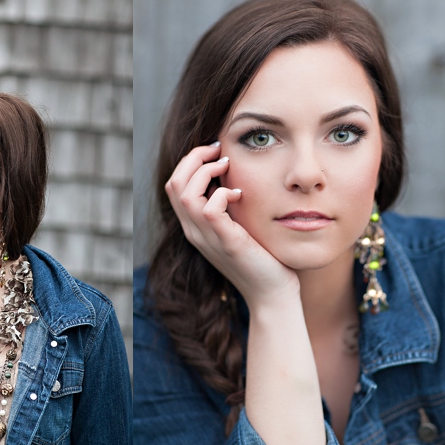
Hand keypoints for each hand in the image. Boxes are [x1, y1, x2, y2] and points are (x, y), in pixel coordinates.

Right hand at [165, 142, 299, 309]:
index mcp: (194, 227)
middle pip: (173, 184)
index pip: (174, 186)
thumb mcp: (238, 227)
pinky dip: (223, 193)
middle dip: (193, 159)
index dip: (190, 163)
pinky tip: (240, 194)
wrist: (271, 294)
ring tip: (226, 165)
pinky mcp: (225, 242)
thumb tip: (233, 177)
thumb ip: (229, 206)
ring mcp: (206, 238)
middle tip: (218, 150)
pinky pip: (209, 210)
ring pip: (185, 193)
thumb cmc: (261, 259)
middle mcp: (193, 232)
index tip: (215, 153)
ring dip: (205, 171)